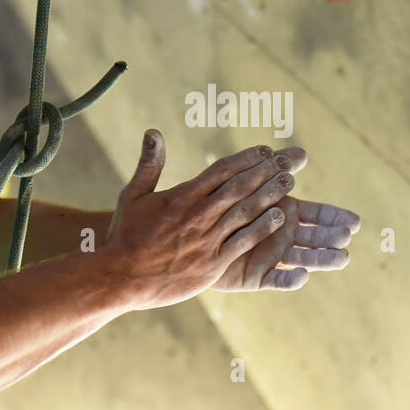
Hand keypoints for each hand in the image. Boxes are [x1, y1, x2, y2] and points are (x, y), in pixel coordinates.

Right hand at [103, 130, 296, 311]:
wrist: (119, 277)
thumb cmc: (125, 236)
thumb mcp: (133, 195)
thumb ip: (149, 164)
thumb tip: (153, 131)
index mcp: (183, 196)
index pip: (221, 169)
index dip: (246, 158)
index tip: (265, 150)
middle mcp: (198, 214)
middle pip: (239, 187)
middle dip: (266, 171)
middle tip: (288, 161)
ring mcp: (207, 239)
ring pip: (245, 212)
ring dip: (270, 195)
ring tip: (289, 182)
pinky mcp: (212, 263)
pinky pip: (242, 242)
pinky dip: (261, 228)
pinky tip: (279, 218)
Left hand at [211, 149, 360, 291]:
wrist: (194, 235)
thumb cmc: (225, 204)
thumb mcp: (251, 183)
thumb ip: (277, 168)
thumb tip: (303, 152)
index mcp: (287, 214)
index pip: (319, 215)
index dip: (336, 217)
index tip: (356, 221)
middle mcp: (285, 237)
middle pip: (317, 238)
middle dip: (333, 236)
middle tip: (347, 234)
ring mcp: (274, 258)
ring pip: (304, 259)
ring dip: (323, 258)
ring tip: (343, 257)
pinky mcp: (259, 277)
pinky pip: (278, 280)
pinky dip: (291, 280)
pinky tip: (302, 275)